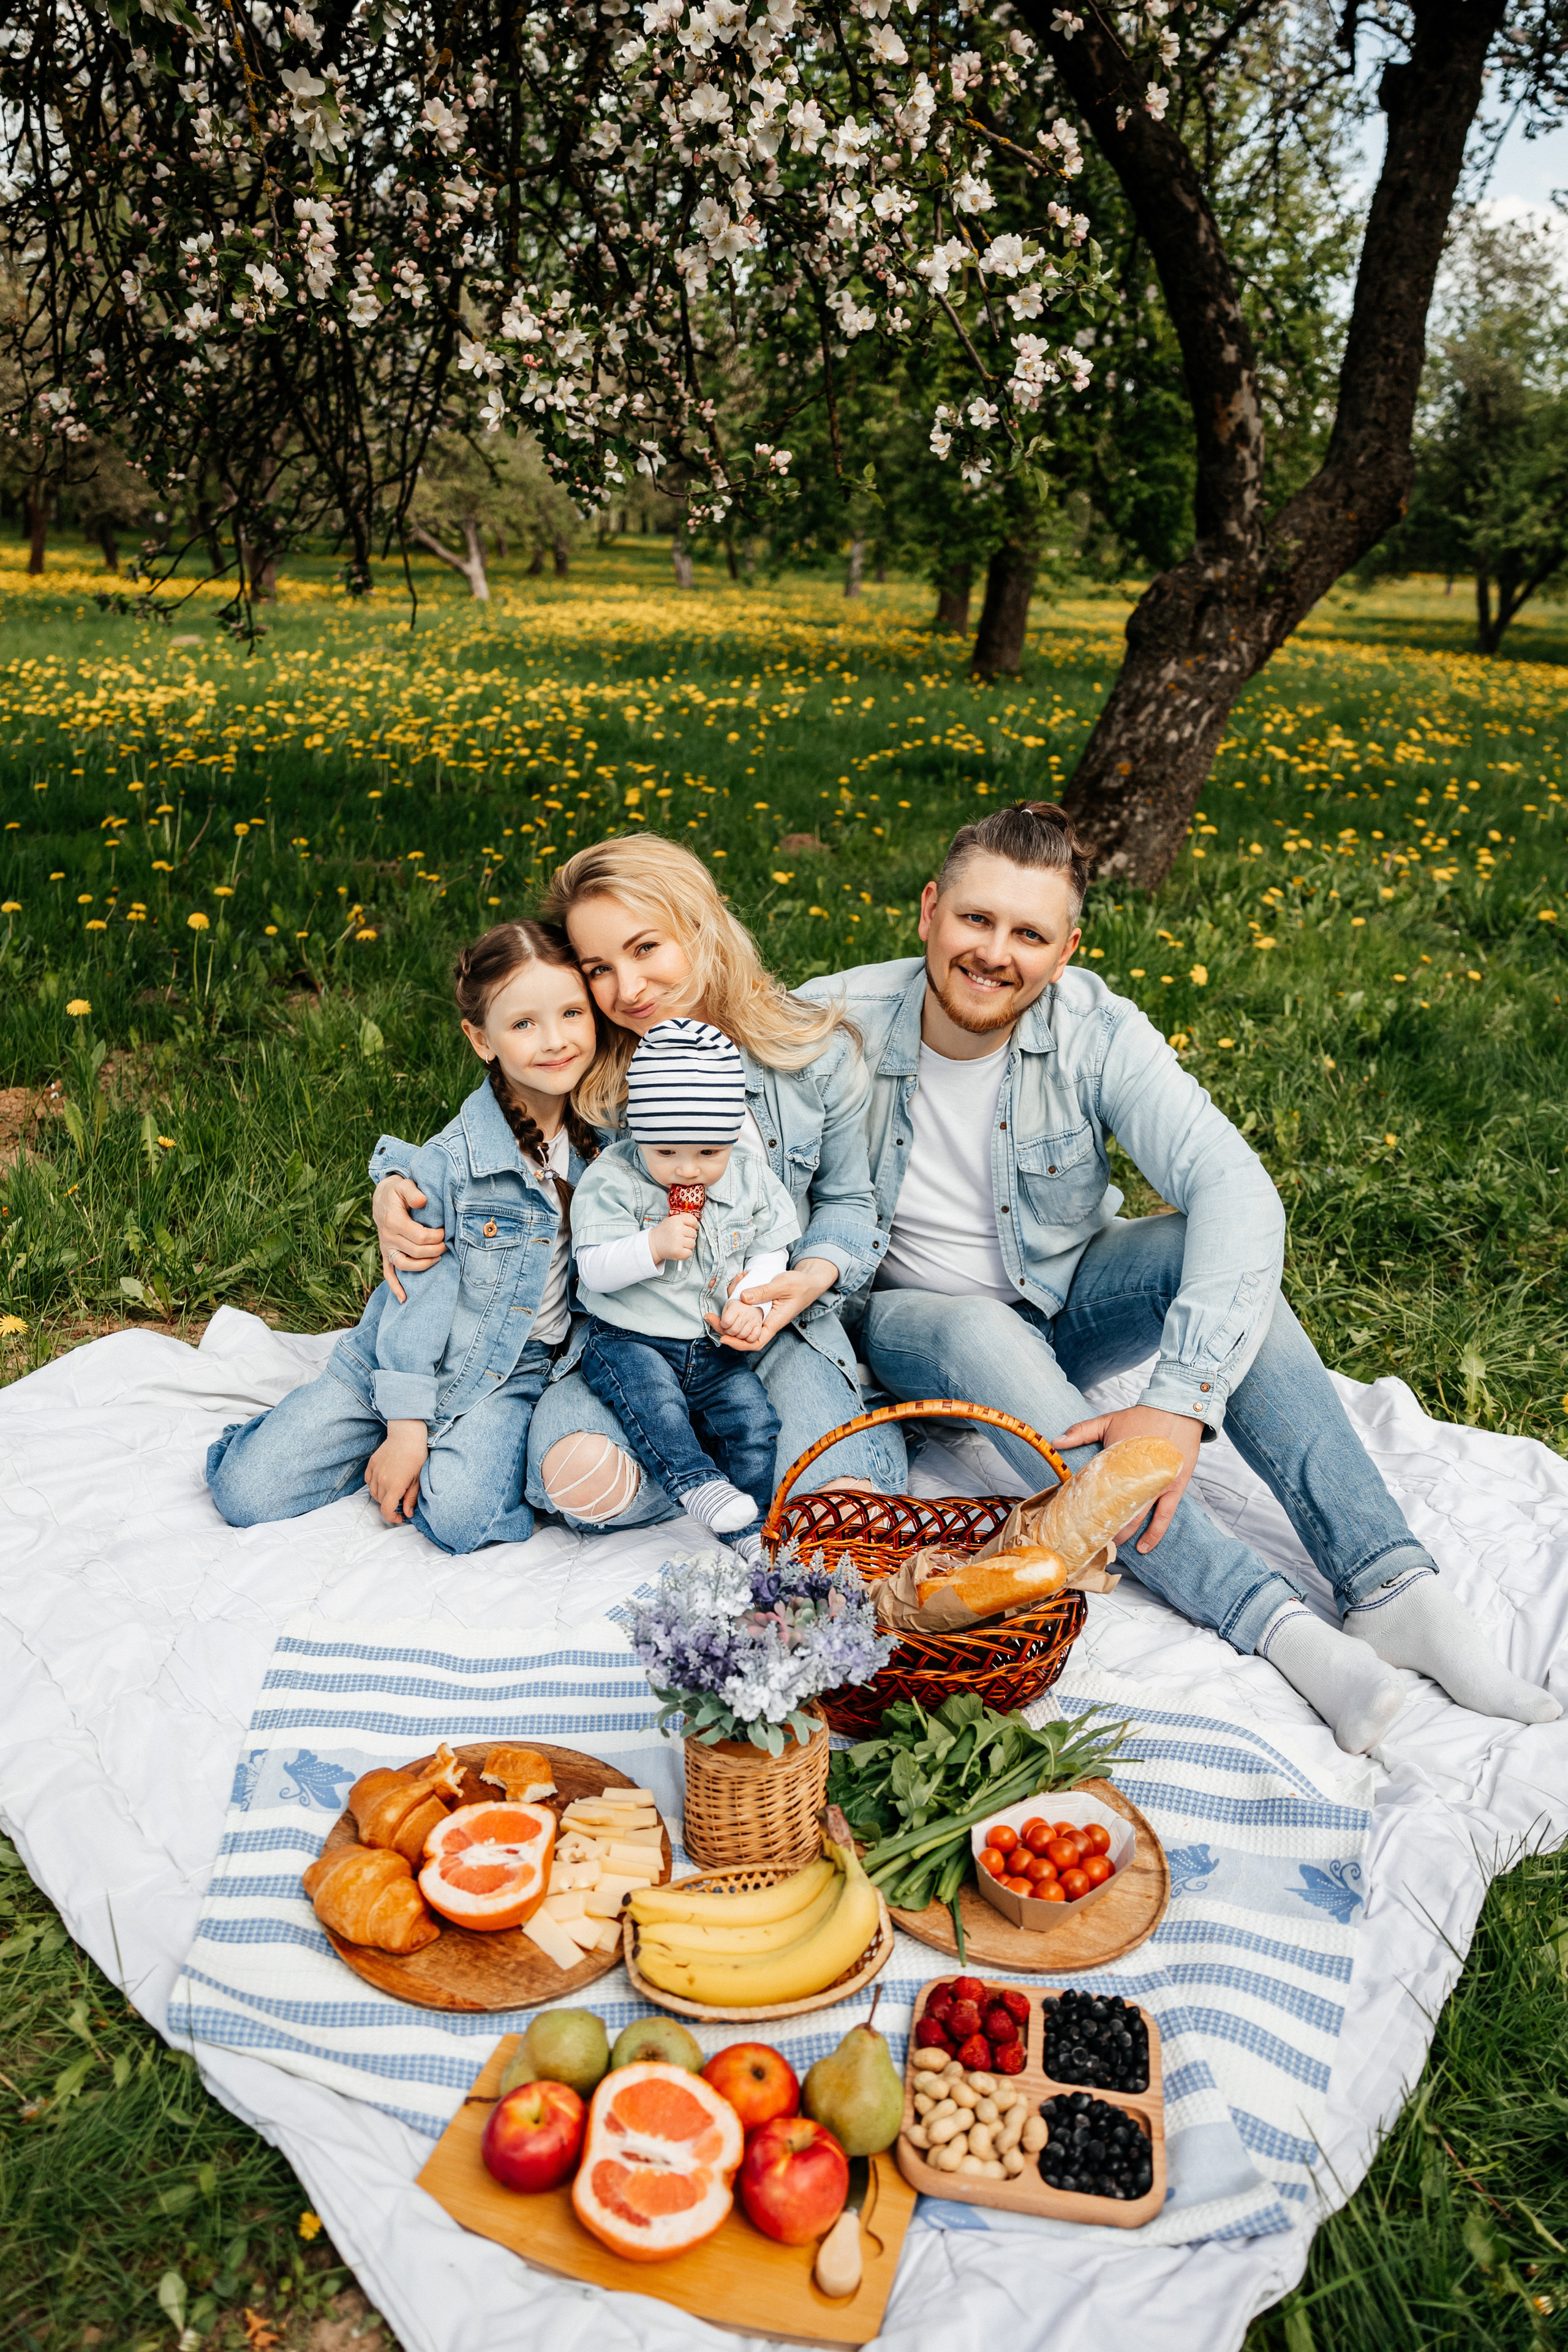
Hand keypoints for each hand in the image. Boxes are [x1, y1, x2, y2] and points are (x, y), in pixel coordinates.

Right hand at [364, 1419, 427, 1525]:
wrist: (407, 1435)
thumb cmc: (416, 1456)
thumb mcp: (417, 1479)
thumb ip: (410, 1498)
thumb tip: (407, 1514)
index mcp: (395, 1486)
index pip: (386, 1509)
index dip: (392, 1517)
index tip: (399, 1517)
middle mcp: (382, 1480)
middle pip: (381, 1501)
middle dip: (390, 1504)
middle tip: (400, 1499)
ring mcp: (375, 1472)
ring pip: (373, 1492)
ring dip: (381, 1496)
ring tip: (392, 1490)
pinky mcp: (371, 1464)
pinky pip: (368, 1480)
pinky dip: (374, 1484)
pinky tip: (383, 1481)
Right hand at [373, 1175, 445, 1303]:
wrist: (381, 1198)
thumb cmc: (397, 1191)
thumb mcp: (403, 1185)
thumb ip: (412, 1191)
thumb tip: (423, 1200)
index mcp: (393, 1220)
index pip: (419, 1236)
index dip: (436, 1237)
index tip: (445, 1231)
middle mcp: (387, 1236)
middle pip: (416, 1252)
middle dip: (436, 1249)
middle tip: (447, 1244)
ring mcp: (386, 1247)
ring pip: (404, 1265)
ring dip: (423, 1265)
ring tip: (438, 1259)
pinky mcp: (385, 1254)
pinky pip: (388, 1273)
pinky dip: (395, 1287)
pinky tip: (404, 1299)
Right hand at [649, 1211, 699, 1264]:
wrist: (652, 1244)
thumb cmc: (663, 1232)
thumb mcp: (671, 1220)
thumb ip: (683, 1220)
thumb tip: (695, 1225)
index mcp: (676, 1220)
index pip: (693, 1221)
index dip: (692, 1226)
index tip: (687, 1229)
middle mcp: (677, 1229)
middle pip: (694, 1233)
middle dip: (688, 1236)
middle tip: (679, 1238)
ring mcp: (678, 1241)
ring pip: (692, 1244)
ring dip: (687, 1245)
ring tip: (678, 1244)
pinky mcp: (677, 1252)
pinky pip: (689, 1253)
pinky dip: (684, 1253)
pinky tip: (677, 1250)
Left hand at [702, 1256, 837, 1354]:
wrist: (808, 1282)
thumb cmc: (799, 1285)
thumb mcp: (782, 1284)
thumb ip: (764, 1291)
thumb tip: (743, 1298)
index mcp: (774, 1323)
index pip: (755, 1342)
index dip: (738, 1343)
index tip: (723, 1337)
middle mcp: (767, 1323)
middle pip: (744, 1335)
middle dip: (725, 1329)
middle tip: (710, 1318)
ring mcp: (763, 1317)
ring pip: (742, 1324)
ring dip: (728, 1318)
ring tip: (715, 1309)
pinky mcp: (761, 1309)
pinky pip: (746, 1313)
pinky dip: (735, 1307)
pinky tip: (730, 1294)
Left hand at [1052, 1404, 1203, 1554]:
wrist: (1178, 1410)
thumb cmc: (1143, 1416)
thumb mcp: (1108, 1420)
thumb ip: (1081, 1431)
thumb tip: (1056, 1441)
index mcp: (1120, 1462)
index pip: (1099, 1491)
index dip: (1087, 1510)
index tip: (1077, 1524)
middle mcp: (1139, 1478)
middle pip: (1120, 1511)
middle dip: (1106, 1528)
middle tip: (1094, 1540)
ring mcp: (1159, 1486)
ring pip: (1140, 1519)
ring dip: (1126, 1534)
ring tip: (1113, 1546)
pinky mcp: (1175, 1488)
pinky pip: (1165, 1517)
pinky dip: (1155, 1534)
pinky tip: (1144, 1547)